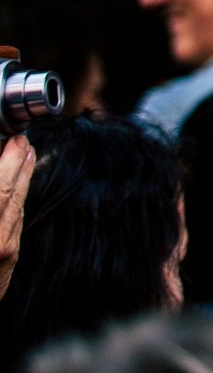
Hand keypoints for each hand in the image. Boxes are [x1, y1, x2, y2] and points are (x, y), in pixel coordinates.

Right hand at [0, 135, 31, 303]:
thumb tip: (1, 167)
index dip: (8, 160)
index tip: (13, 138)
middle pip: (11, 192)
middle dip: (19, 162)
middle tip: (22, 138)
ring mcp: (4, 252)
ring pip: (16, 206)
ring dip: (21, 177)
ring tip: (23, 153)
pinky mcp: (7, 261)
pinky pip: (14, 222)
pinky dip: (16, 199)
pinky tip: (17, 187)